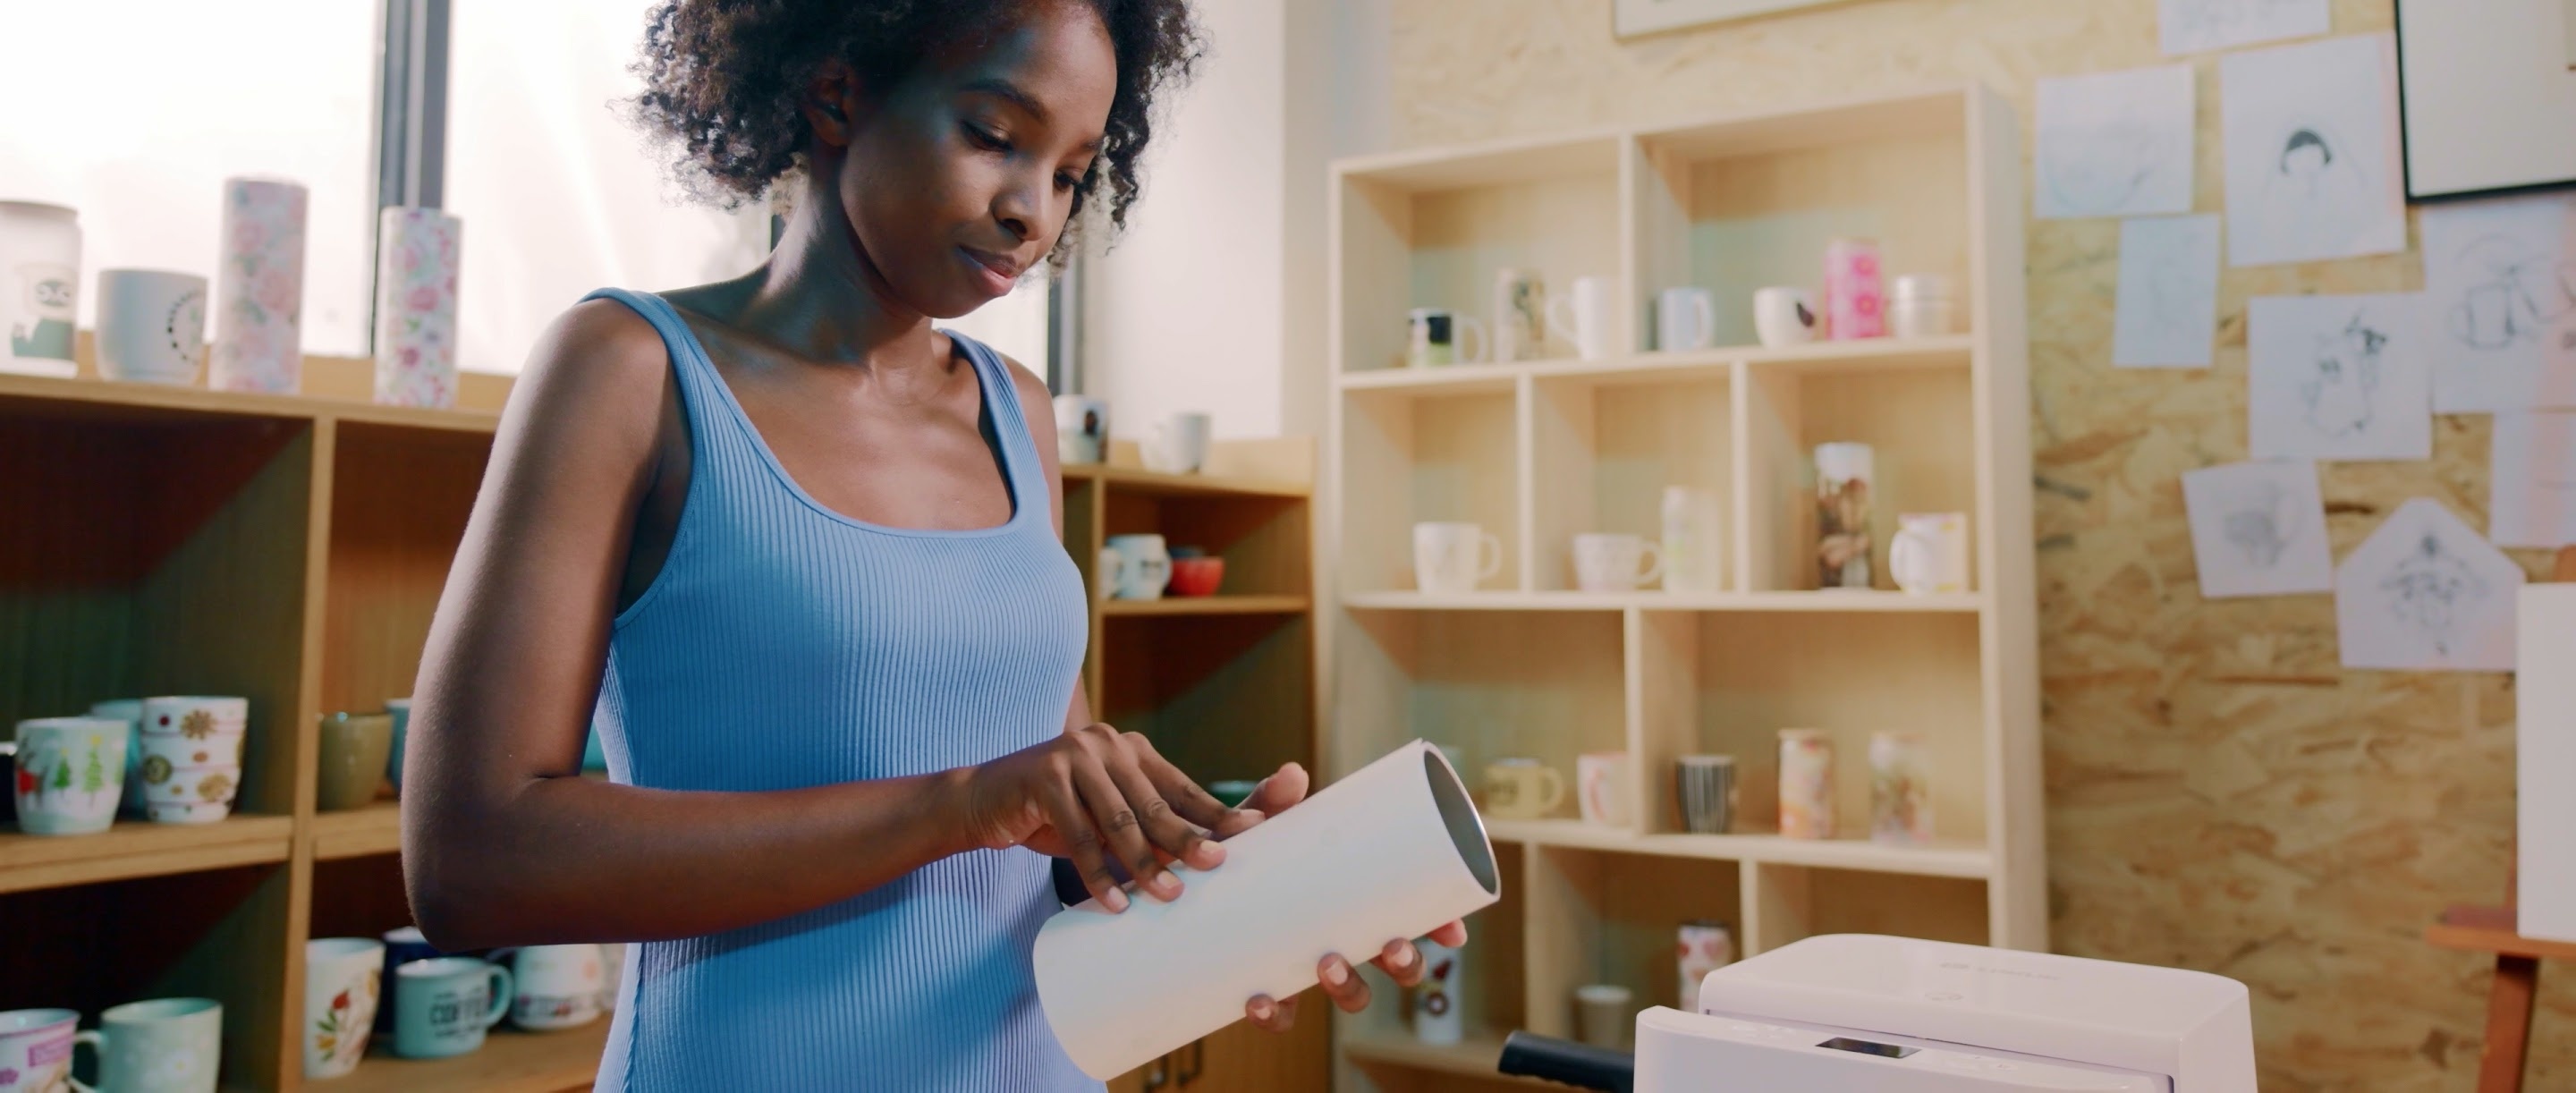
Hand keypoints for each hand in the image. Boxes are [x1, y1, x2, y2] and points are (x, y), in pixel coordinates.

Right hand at [954, 723, 1241, 910]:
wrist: (982, 801)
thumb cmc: (1053, 813)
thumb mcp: (1105, 819)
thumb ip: (1143, 829)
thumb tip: (1200, 862)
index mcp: (1130, 750)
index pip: (1181, 787)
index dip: (1215, 811)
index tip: (1253, 830)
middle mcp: (1107, 745)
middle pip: (1155, 804)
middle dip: (1187, 840)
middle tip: (1216, 866)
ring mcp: (1074, 755)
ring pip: (1119, 821)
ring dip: (1144, 864)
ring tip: (1168, 895)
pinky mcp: (1044, 775)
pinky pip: (1079, 835)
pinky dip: (1097, 874)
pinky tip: (1114, 903)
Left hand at [1227, 764, 1471, 1032]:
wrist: (1192, 879)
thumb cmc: (1243, 851)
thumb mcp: (1261, 822)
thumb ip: (1273, 800)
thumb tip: (1292, 777)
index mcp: (1356, 898)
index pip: (1413, 917)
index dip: (1440, 929)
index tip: (1453, 932)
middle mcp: (1343, 936)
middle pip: (1394, 964)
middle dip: (1405, 964)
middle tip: (1393, 947)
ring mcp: (1308, 964)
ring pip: (1349, 993)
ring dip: (1348, 987)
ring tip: (1328, 964)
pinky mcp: (1267, 983)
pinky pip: (1280, 1014)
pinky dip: (1273, 1014)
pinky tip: (1258, 999)